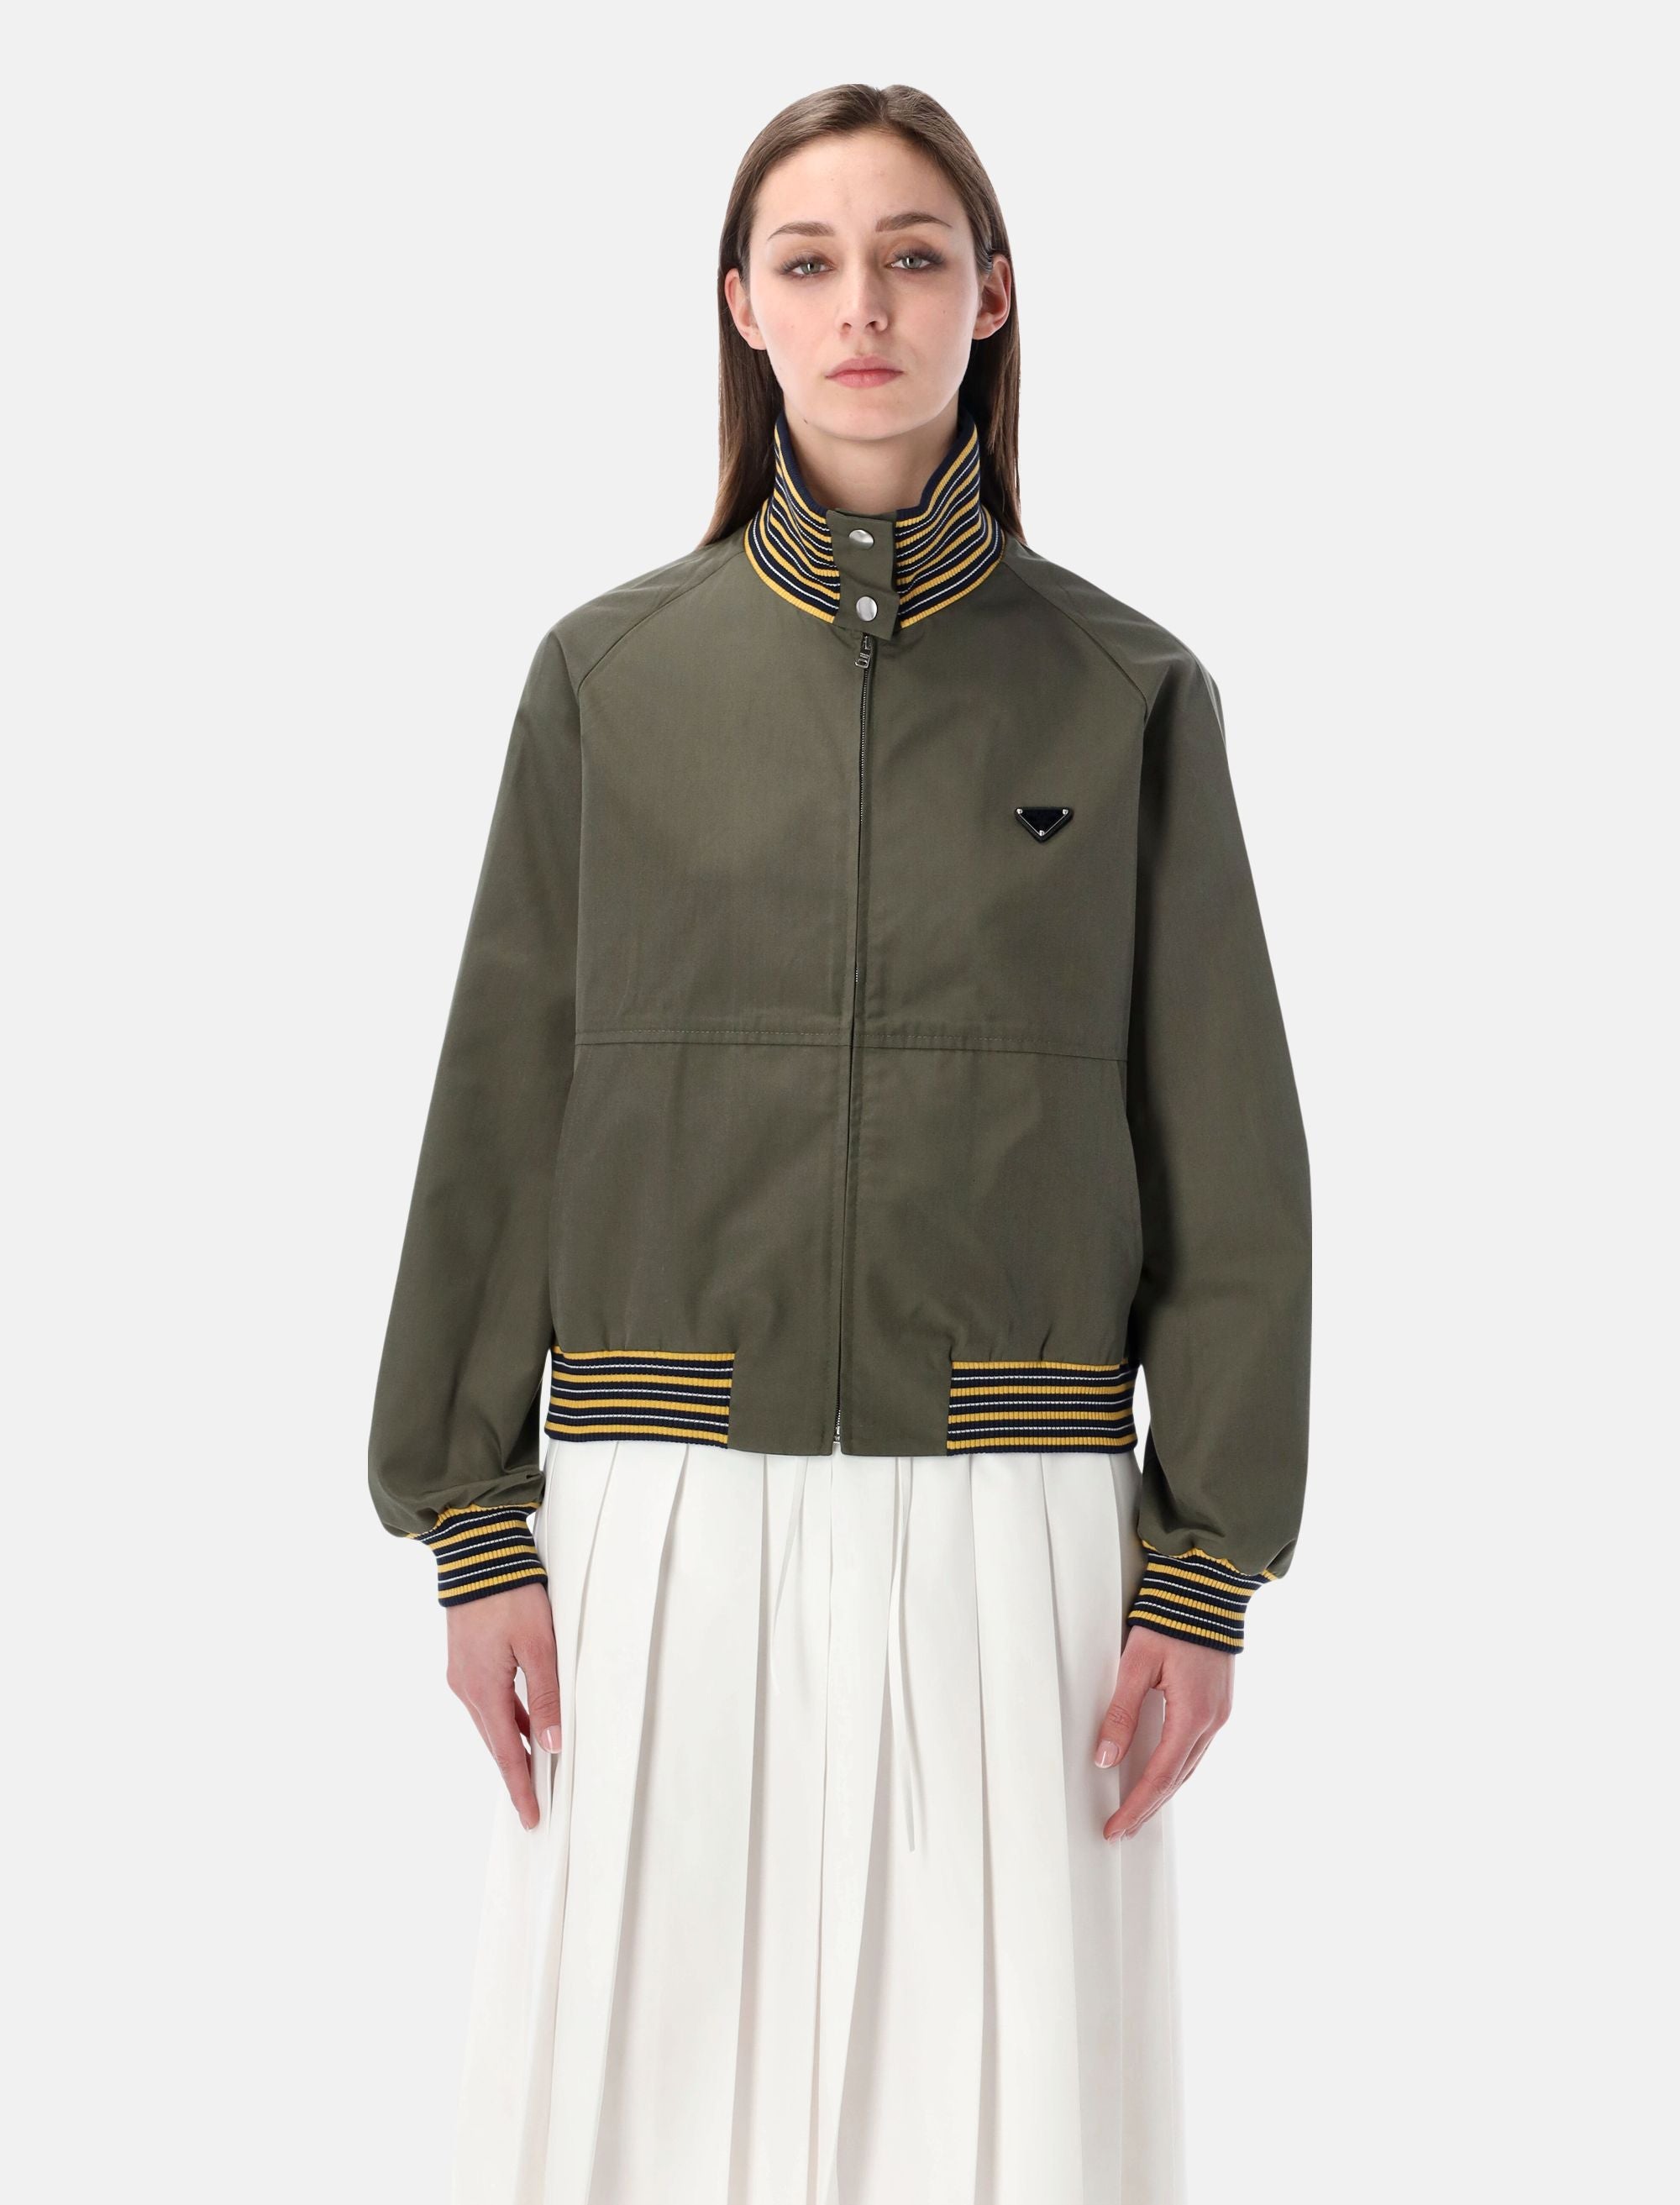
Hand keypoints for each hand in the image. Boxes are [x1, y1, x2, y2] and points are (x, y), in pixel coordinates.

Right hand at [445, 1583, 562, 1830]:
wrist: (477, 1554)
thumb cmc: (511, 1595)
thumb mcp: (539, 1645)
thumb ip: (546, 1696)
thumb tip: (551, 1744)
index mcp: (484, 1689)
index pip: (507, 1752)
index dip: (521, 1787)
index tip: (531, 1817)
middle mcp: (467, 1688)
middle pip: (495, 1742)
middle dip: (516, 1774)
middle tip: (534, 1805)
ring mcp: (462, 1674)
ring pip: (491, 1722)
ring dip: (511, 1746)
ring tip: (534, 1771)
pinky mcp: (465, 1661)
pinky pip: (487, 1702)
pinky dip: (505, 1720)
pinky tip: (522, 1724)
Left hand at [1093, 1625, 1233, 1840]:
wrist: (1207, 1591)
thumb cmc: (1170, 1620)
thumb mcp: (1137, 1664)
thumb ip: (1120, 1712)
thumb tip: (1104, 1758)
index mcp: (1191, 1716)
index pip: (1159, 1776)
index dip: (1135, 1806)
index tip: (1114, 1828)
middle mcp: (1211, 1722)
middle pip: (1176, 1779)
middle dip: (1148, 1807)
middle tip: (1121, 1830)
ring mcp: (1219, 1715)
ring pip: (1189, 1767)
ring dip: (1163, 1791)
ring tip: (1138, 1811)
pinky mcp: (1219, 1705)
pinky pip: (1196, 1750)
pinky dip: (1177, 1769)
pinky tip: (1163, 1774)